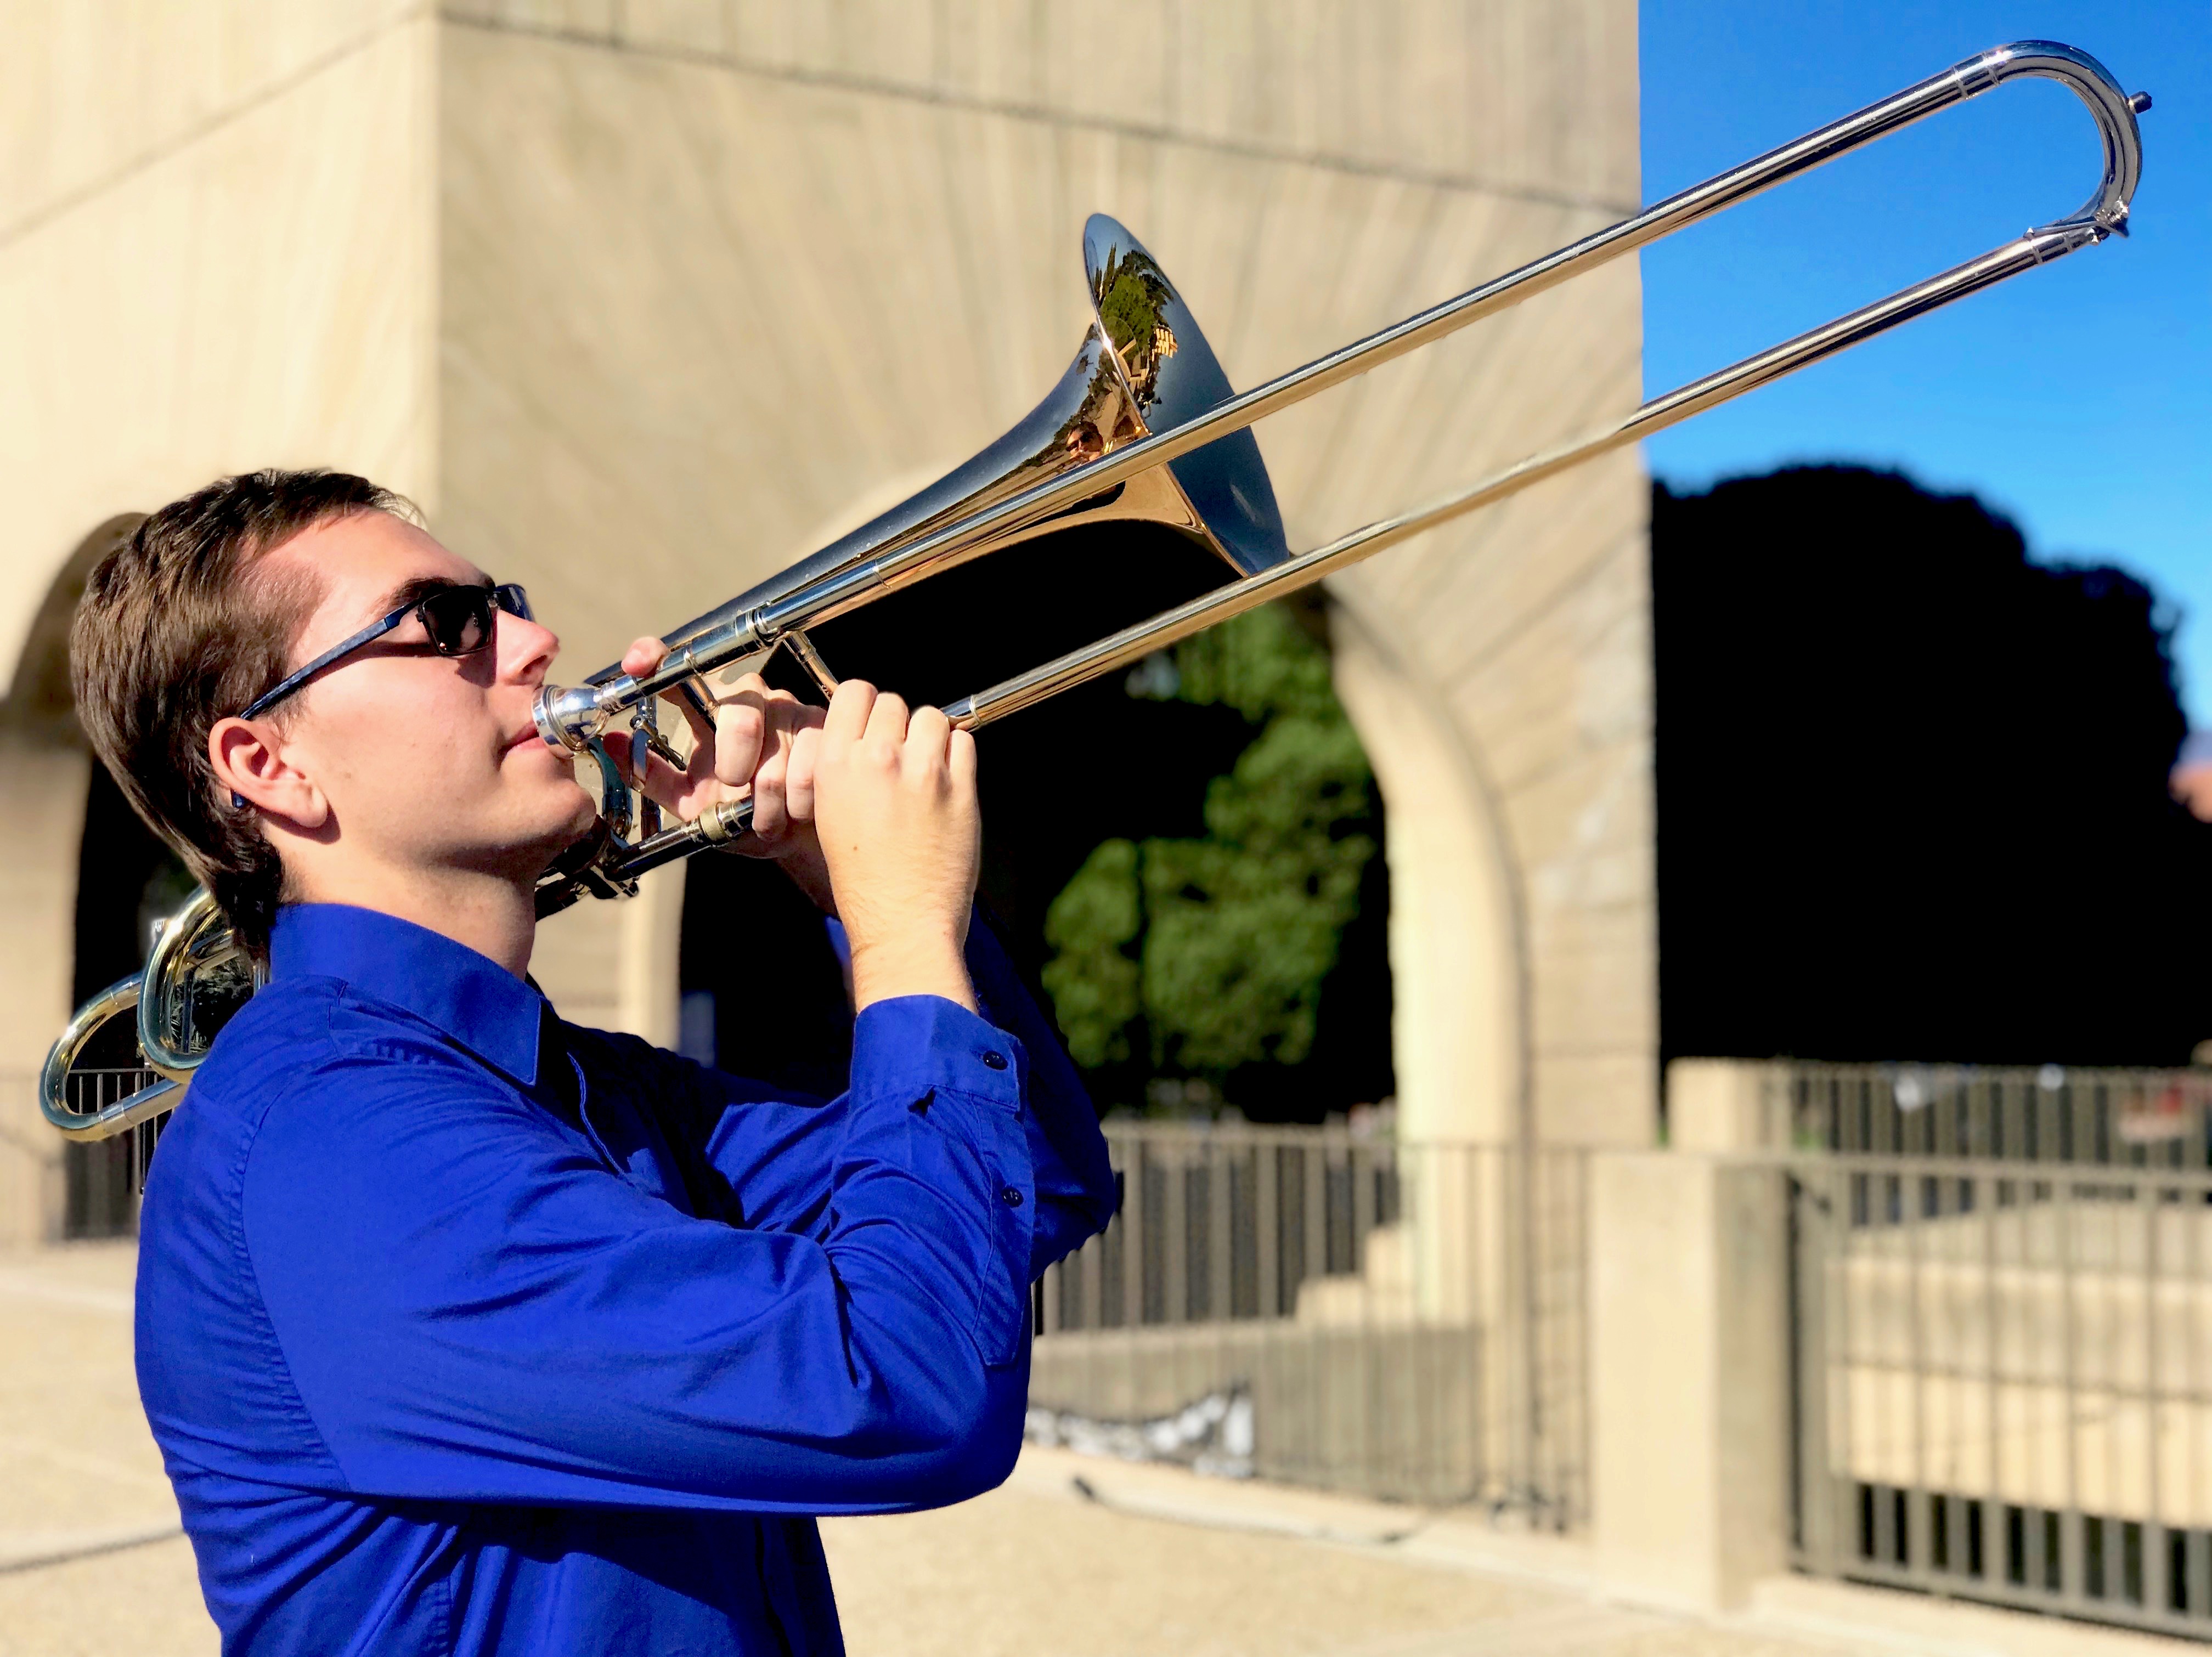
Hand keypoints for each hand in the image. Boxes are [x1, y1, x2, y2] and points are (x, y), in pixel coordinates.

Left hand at [614, 639, 833, 911]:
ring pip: (779, 748)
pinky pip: (812, 762)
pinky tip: (796, 810)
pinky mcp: (828, 726)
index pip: (679, 671)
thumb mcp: (689, 803)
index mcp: (712, 708)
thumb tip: (612, 744)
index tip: (635, 666)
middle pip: (739, 714)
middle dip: (736, 764)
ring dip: (769, 798)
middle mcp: (752, 697)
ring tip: (766, 816)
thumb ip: (651, 776)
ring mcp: (793, 708)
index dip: (656, 658)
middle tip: (736, 789)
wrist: (795, 838)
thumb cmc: (741, 816)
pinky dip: (798, 799)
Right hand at [791, 680, 978, 1012]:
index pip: (855, 692)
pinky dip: (957, 756)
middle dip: (898, 726)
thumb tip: (869, 734)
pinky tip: (945, 783)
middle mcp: (878, 760)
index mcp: (836, 765)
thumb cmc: (863, 879)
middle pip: (894, 702)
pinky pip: (963, 742)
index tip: (873, 724)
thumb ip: (846, 767)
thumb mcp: (830, 815)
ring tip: (924, 771)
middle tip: (900, 758)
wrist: (901, 923)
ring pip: (931, 717)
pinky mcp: (960, 789)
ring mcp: (923, 773)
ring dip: (929, 737)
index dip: (866, 705)